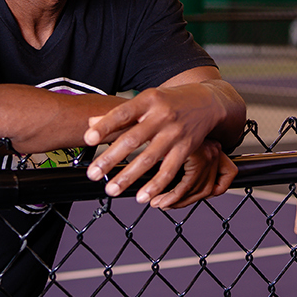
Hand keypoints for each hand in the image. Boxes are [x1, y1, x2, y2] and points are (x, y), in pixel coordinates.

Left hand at [83, 84, 225, 203]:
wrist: (208, 101)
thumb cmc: (170, 101)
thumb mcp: (147, 100)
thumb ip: (120, 113)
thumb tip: (90, 123)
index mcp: (148, 100)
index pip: (122, 114)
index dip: (105, 126)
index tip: (88, 139)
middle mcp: (162, 116)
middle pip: (132, 139)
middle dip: (110, 158)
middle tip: (92, 174)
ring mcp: (175, 133)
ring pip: (149, 158)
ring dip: (128, 176)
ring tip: (111, 190)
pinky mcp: (186, 148)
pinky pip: (169, 170)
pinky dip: (155, 185)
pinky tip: (141, 196)